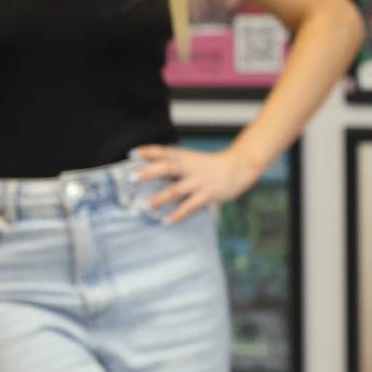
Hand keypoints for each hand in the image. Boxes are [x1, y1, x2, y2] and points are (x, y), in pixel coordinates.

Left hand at [134, 143, 259, 223]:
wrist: (239, 167)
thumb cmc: (211, 166)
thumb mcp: (192, 160)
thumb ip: (175, 165)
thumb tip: (149, 174)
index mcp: (185, 157)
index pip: (164, 151)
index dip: (148, 152)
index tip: (133, 153)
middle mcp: (190, 167)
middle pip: (167, 168)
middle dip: (149, 172)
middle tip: (132, 177)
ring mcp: (198, 182)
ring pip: (176, 190)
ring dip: (160, 198)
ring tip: (146, 205)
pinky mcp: (206, 195)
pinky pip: (189, 206)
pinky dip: (177, 214)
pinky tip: (167, 220)